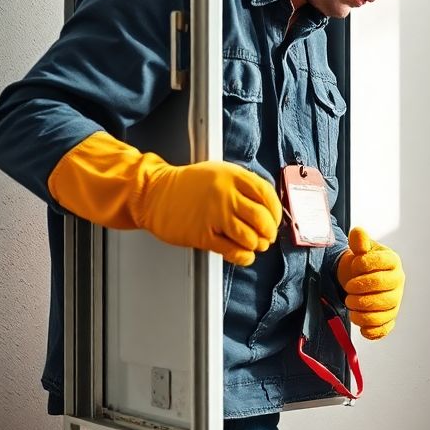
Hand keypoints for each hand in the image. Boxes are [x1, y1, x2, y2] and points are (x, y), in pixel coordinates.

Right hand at [138, 160, 280, 265]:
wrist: (153, 194)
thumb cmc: (187, 185)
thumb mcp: (218, 173)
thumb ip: (242, 186)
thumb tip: (267, 208)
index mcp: (233, 176)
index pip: (267, 195)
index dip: (276, 211)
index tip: (274, 219)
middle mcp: (226, 194)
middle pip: (262, 219)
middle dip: (269, 232)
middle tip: (267, 236)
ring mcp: (214, 215)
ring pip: (250, 237)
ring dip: (257, 245)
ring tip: (254, 245)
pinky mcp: (203, 235)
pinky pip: (232, 251)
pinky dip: (243, 256)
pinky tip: (243, 254)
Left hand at [337, 227, 404, 339]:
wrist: (360, 280)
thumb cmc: (361, 264)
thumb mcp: (359, 250)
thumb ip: (359, 242)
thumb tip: (358, 231)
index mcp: (392, 261)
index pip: (380, 262)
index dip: (362, 265)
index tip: (353, 267)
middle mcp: (398, 281)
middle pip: (383, 288)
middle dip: (360, 290)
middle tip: (347, 290)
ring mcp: (395, 301)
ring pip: (384, 310)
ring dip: (362, 310)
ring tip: (350, 305)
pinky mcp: (390, 318)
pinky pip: (385, 328)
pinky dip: (372, 330)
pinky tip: (360, 326)